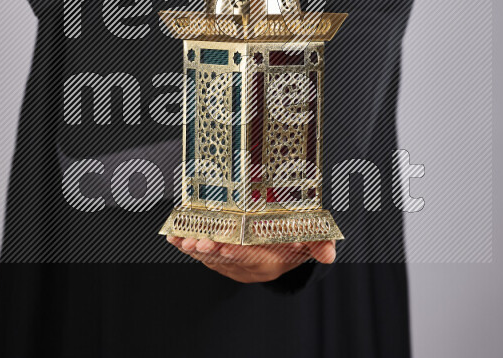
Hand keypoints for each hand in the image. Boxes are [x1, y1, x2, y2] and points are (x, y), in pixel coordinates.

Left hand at [166, 235, 335, 283]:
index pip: (254, 258)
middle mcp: (249, 266)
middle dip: (212, 249)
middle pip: (228, 259)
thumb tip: (329, 254)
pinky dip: (186, 245)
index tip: (228, 245)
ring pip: (210, 258)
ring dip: (195, 248)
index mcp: (270, 261)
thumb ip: (319, 244)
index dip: (241, 252)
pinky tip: (173, 236)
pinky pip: (200, 254)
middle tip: (198, 241)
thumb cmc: (296, 240)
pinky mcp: (219, 260)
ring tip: (181, 238)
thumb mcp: (312, 241)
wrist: (285, 251)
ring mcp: (232, 264)